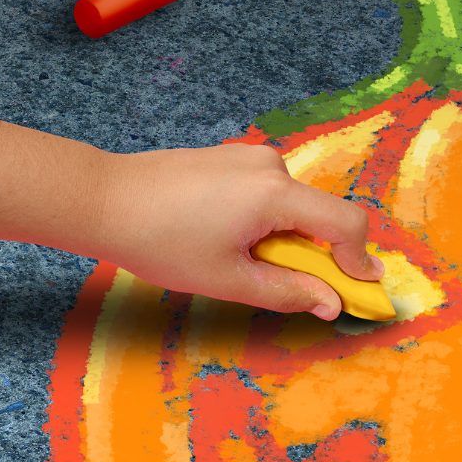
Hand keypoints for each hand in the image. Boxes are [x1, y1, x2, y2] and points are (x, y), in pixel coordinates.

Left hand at [94, 144, 381, 319]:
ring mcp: (252, 158)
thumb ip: (290, 292)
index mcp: (275, 194)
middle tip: (291, 284)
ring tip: (244, 258)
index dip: (360, 261)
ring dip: (290, 237)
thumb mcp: (230, 280)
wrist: (102, 198)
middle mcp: (272, 166)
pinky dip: (271, 221)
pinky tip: (230, 236)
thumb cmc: (160, 241)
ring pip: (297, 206)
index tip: (359, 289)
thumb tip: (332, 304)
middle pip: (323, 215)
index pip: (347, 224)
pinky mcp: (235, 158)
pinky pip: (273, 194)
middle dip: (319, 253)